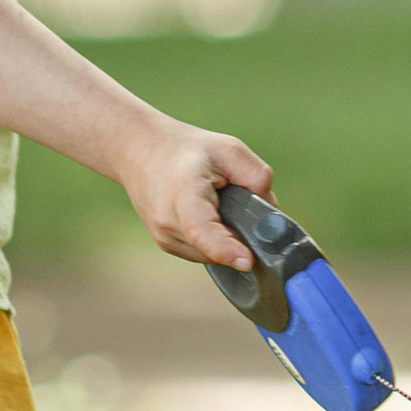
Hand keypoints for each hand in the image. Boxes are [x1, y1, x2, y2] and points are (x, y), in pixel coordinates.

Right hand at [119, 116, 273, 266]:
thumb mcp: (230, 149)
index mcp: (183, 193)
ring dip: (225, 238)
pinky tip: (210, 214)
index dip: (225, 249)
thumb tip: (270, 214)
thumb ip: (257, 177)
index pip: (201, 230)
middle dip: (238, 236)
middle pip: (216, 247)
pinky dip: (213, 239)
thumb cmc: (187, 149)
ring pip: (211, 254)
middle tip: (241, 206)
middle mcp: (168, 221)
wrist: (141, 150)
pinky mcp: (165, 244)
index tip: (247, 261)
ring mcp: (163, 237)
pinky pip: (202, 251)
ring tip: (219, 205)